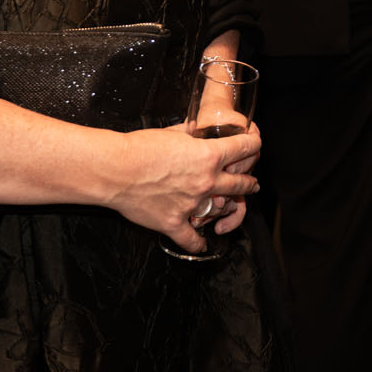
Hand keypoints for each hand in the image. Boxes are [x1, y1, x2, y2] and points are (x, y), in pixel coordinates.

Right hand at [108, 122, 261, 253]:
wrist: (116, 170)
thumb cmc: (139, 148)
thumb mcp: (171, 132)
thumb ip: (189, 133)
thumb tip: (194, 128)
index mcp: (209, 155)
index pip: (244, 148)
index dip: (253, 145)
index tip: (255, 145)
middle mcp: (206, 181)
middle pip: (241, 183)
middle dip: (249, 182)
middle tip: (252, 182)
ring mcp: (193, 204)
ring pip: (222, 209)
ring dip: (229, 208)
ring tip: (230, 206)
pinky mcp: (174, 223)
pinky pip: (192, 239)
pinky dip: (198, 242)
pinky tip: (202, 244)